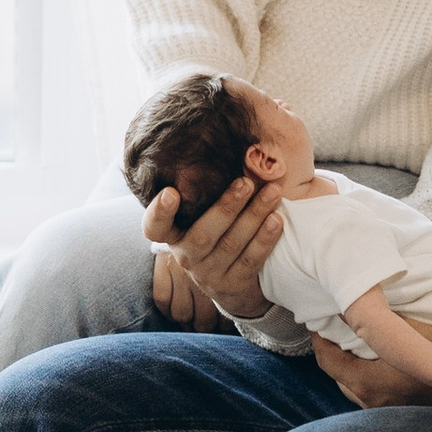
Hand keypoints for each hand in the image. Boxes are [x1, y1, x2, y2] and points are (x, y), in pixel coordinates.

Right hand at [143, 167, 282, 323]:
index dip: (159, 212)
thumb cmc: (217, 235)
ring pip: (231, 245)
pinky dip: (265, 239)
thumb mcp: (201, 218)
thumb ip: (204, 193)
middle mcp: (186, 257)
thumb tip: (226, 145)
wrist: (233, 284)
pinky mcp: (233, 286)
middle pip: (202, 234)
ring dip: (254, 216)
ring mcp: (209, 275)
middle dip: (226, 207)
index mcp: (173, 236)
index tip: (170, 192)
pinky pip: (250, 261)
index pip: (155, 227)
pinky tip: (277, 220)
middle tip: (245, 182)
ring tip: (272, 192)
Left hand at [312, 335, 431, 408]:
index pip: (328, 361)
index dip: (318, 339)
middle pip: (338, 376)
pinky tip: (375, 364)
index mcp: (368, 382)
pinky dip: (365, 379)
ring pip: (353, 388)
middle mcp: (371, 401)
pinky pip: (370, 396)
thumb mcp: (410, 333)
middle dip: (333, 353)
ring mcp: (384, 411)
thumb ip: (381, 324)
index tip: (316, 323)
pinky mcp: (397, 414)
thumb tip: (356, 308)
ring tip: (352, 346)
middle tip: (333, 331)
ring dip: (349, 368)